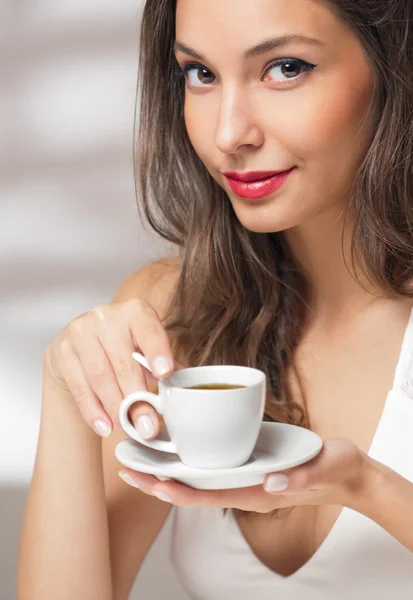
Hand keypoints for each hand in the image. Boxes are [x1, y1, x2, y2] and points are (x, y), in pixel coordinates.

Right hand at [43, 299, 183, 437]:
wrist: (80, 346)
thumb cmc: (122, 348)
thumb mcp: (145, 349)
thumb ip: (164, 366)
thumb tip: (184, 386)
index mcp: (135, 312)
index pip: (149, 331)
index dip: (157, 352)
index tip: (165, 374)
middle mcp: (106, 317)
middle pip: (124, 364)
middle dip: (137, 400)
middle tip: (148, 427)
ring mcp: (81, 332)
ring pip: (101, 378)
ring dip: (115, 408)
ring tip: (127, 428)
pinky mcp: (63, 351)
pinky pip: (80, 386)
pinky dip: (93, 410)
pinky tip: (105, 426)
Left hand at [118, 437, 368, 512]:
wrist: (344, 475)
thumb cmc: (334, 469)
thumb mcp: (323, 467)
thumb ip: (301, 476)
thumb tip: (271, 483)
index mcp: (256, 492)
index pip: (210, 495)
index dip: (179, 490)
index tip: (152, 482)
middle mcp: (243, 488)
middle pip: (193, 490)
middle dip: (158, 481)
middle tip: (126, 468)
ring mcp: (243, 479)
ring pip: (196, 479)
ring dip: (165, 471)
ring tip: (136, 459)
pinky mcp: (246, 465)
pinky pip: (210, 466)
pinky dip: (186, 459)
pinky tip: (171, 446)